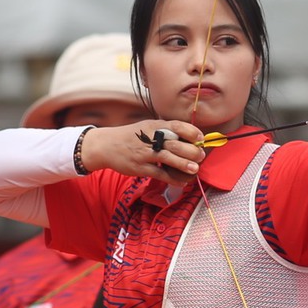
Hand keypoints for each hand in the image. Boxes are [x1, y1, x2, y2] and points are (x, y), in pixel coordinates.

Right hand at [80, 119, 204, 182]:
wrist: (106, 145)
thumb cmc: (131, 136)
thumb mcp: (148, 127)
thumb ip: (165, 131)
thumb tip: (189, 137)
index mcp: (154, 126)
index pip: (177, 126)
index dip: (192, 132)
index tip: (200, 138)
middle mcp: (151, 139)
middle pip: (176, 144)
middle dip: (192, 151)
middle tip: (200, 156)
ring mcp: (145, 154)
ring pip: (169, 159)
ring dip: (184, 165)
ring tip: (195, 169)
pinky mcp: (140, 168)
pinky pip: (160, 174)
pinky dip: (173, 179)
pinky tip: (182, 181)